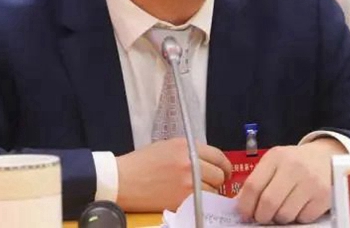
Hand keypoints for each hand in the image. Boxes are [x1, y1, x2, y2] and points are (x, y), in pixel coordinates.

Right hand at [115, 138, 231, 211]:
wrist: (123, 180)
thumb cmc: (142, 162)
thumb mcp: (167, 146)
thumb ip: (189, 151)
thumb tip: (206, 160)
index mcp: (186, 146)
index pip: (218, 155)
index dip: (225, 165)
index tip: (225, 170)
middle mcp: (190, 163)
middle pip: (219, 174)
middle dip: (218, 179)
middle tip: (213, 182)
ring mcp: (187, 183)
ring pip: (213, 190)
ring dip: (210, 191)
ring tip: (199, 191)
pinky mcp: (182, 200)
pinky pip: (202, 202)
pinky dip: (201, 201)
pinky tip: (193, 199)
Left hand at [236, 138, 346, 223]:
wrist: (325, 157)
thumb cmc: (294, 163)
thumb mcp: (274, 163)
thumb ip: (258, 180)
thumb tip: (241, 204)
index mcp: (276, 157)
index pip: (253, 185)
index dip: (245, 205)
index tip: (244, 214)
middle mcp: (293, 167)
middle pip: (268, 203)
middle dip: (261, 216)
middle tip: (261, 218)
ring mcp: (310, 182)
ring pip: (285, 215)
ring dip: (279, 219)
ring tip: (281, 210)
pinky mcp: (323, 196)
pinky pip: (303, 219)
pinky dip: (297, 219)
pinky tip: (298, 208)